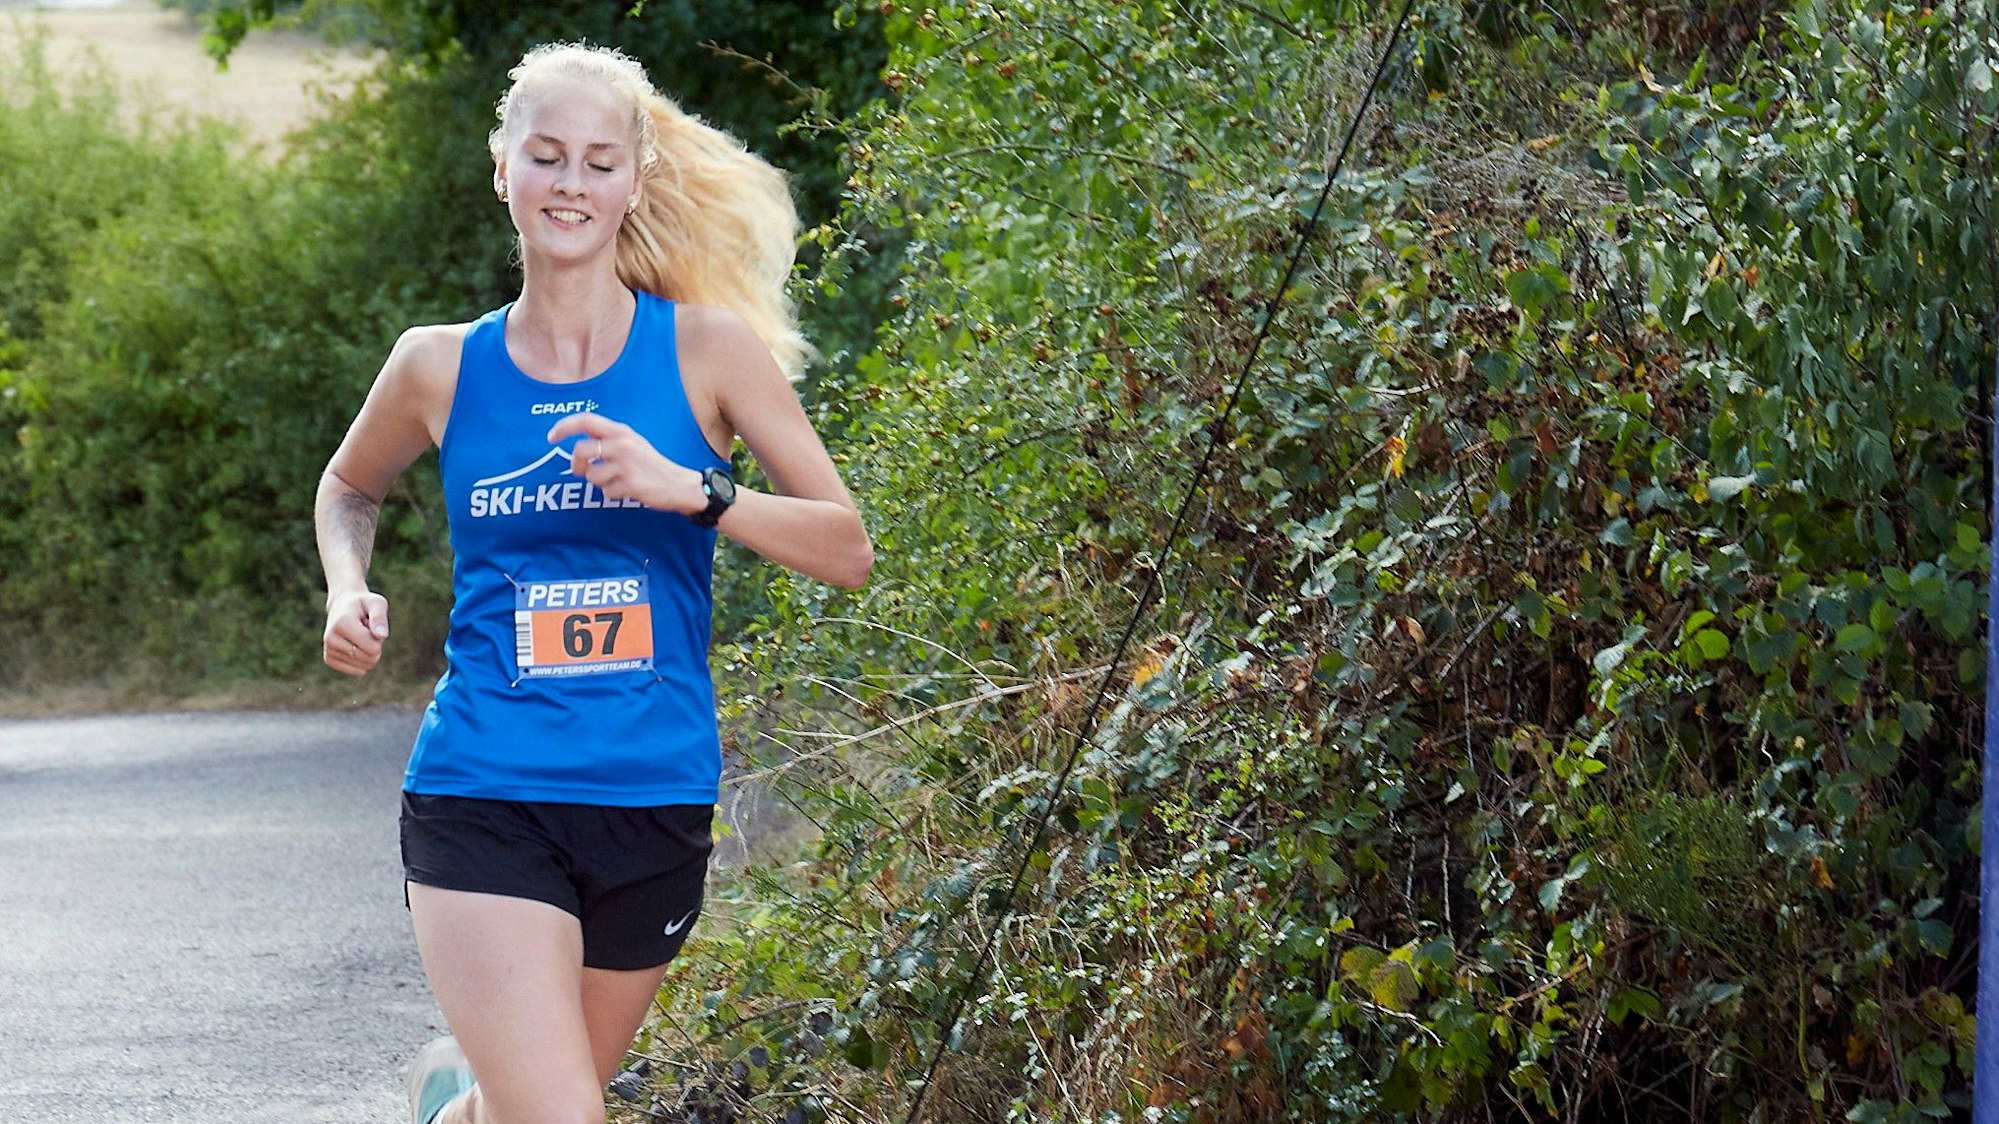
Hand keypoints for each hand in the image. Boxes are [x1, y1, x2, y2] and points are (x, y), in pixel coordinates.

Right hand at [323, 589, 389, 675]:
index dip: (380, 638)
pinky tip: (355, 644)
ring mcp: (328, 650)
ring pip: (365, 666)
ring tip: (360, 635)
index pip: (373, 648)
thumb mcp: (376, 603)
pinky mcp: (329, 659)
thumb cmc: (364, 604)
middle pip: (370, 658)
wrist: (342, 605)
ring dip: (369, 652)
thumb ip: (380, 618)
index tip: (371, 624)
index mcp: (342, 624)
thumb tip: (382, 636)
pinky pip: (358, 671)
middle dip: (375, 645)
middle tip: (367, 630)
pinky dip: (362, 660)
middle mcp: (331, 638)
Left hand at [547, 412, 703, 513]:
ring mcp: (626, 464)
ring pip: (591, 476)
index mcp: (622, 431)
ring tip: (617, 481)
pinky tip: (628, 490)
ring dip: (600, 482)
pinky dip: (613, 494)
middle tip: (578, 470)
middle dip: (575, 464)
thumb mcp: (632, 443)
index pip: (585, 420)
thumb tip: (578, 444)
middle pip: (580, 451)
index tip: (551, 436)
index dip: (564, 427)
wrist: (679, 485)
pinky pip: (606, 492)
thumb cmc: (651, 464)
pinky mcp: (630, 483)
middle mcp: (622, 444)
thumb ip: (608, 440)